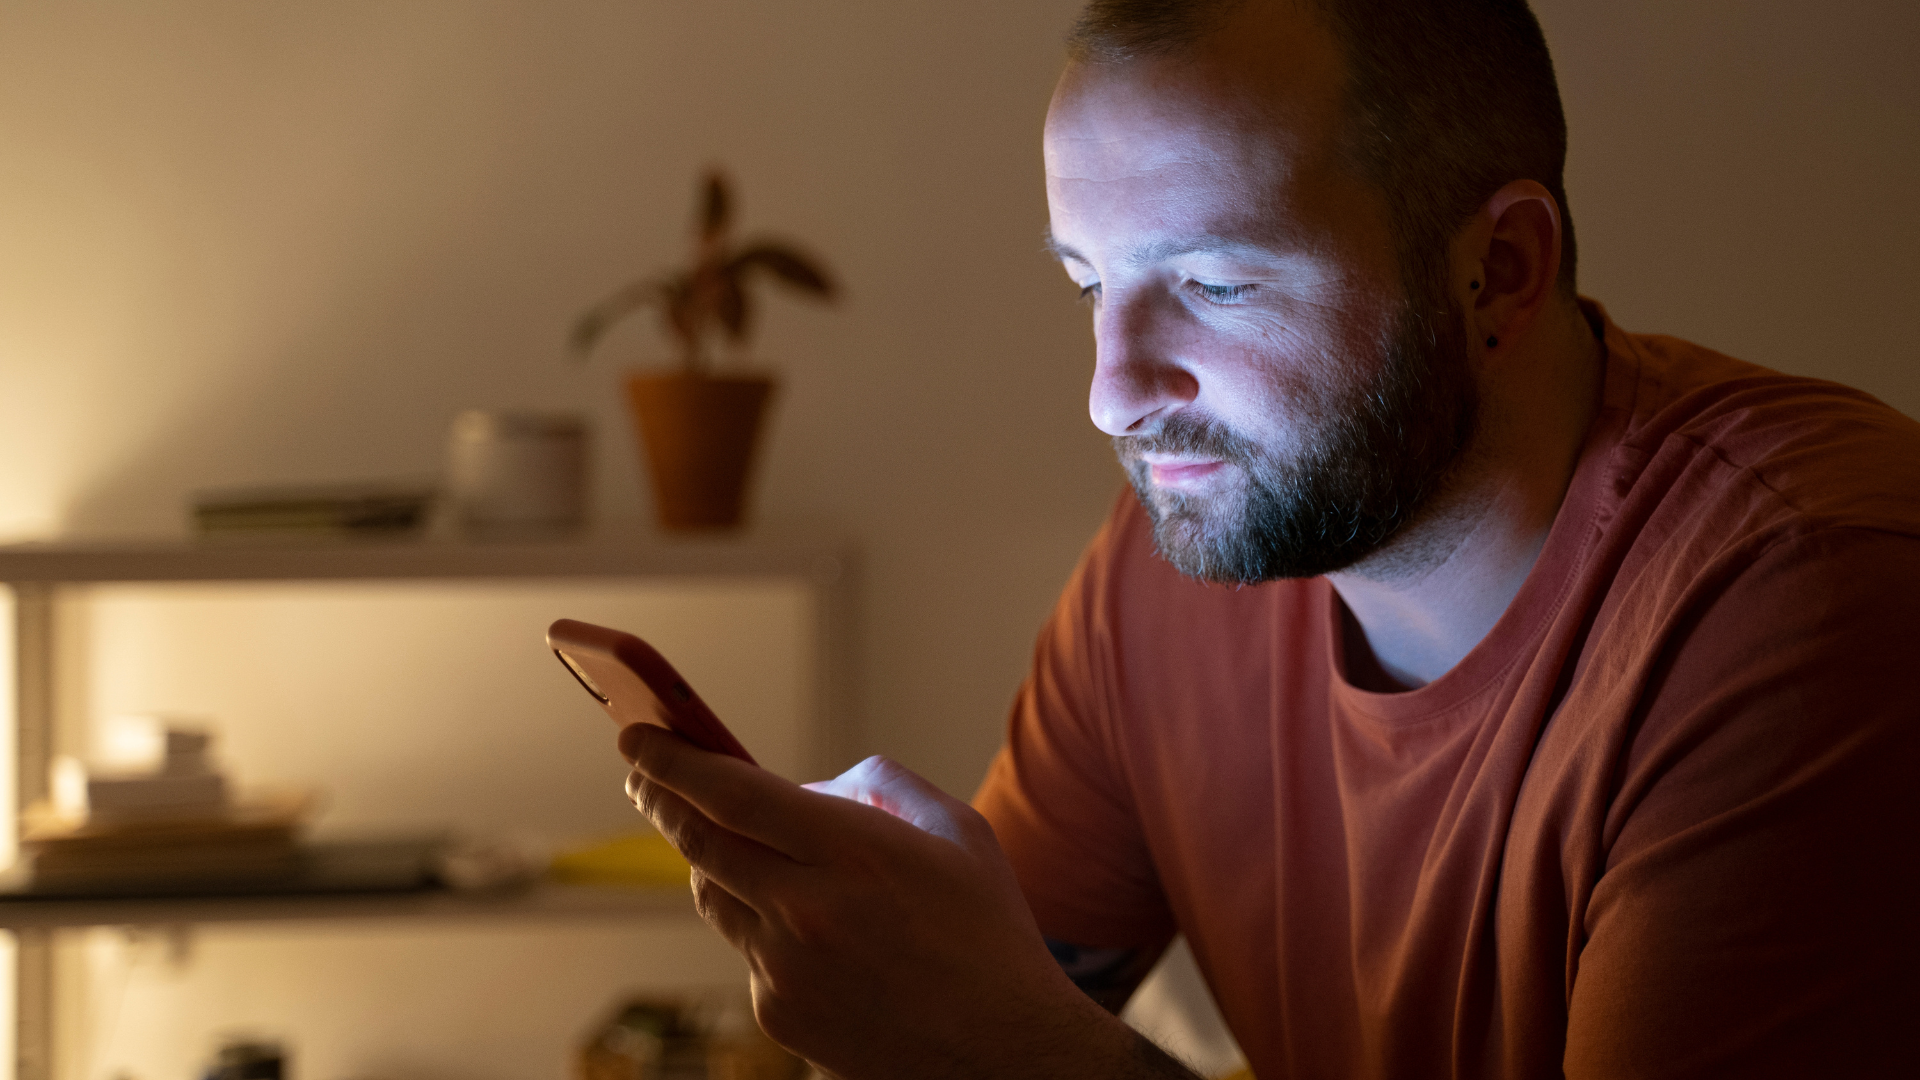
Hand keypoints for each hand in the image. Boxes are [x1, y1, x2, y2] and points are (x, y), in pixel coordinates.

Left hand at [619, 723, 1143, 1079]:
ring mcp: (785, 968)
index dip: (673, 761)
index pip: (730, 793)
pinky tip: (806, 930)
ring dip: (712, 861)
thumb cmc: (989, 936)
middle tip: (645, 776)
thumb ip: (884, 789)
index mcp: (851, 850)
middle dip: (662, 800)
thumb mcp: (958, 834)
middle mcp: (805, 908)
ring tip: (726, 841)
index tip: (639, 737)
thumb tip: (817, 785)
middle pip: (701, 841)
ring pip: (715, 896)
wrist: (1004, 1050)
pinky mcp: (780, 1014)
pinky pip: (749, 952)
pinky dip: (763, 928)